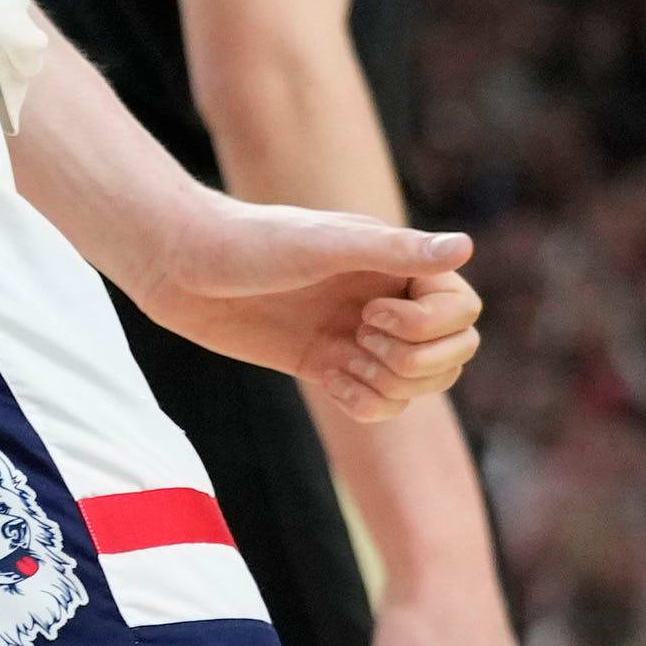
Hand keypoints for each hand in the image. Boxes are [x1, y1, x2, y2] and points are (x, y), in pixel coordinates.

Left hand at [134, 201, 477, 421]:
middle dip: (416, 360)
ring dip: (389, 384)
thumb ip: (393, 251)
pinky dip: (364, 403)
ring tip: (342, 360)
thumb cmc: (248, 242)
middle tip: (360, 337)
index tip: (371, 311)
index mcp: (395, 263)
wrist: (179, 266)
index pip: (463, 311)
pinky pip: (377, 404)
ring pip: (417, 384)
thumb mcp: (322, 244)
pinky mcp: (325, 365)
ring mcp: (357, 335)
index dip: (430, 325)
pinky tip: (328, 381)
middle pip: (452, 354)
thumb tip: (466, 246)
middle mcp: (385, 298)